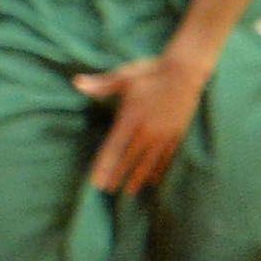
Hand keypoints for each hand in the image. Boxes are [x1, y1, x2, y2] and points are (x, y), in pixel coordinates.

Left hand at [75, 46, 211, 192]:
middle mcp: (147, 130)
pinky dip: (159, 169)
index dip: (104, 166)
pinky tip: (154, 179)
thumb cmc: (151, 72)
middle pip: (129, 158)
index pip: (113, 148)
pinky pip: (167, 157)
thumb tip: (76, 83)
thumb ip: (100, 85)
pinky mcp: (177, 133)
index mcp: (131, 118)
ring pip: (149, 161)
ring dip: (138, 176)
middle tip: (108, 190)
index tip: (97, 182)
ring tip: (131, 190)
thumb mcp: (123, 76)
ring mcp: (164, 133)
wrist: (185, 71)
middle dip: (118, 175)